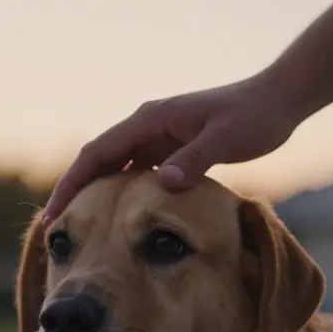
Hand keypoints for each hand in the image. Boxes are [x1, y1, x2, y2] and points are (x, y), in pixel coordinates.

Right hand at [42, 74, 302, 221]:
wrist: (276, 102)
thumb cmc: (253, 117)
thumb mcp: (224, 139)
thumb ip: (194, 160)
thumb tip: (162, 183)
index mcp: (151, 120)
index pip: (98, 153)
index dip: (73, 183)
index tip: (57, 212)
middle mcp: (147, 127)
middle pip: (98, 161)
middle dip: (75, 192)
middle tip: (56, 227)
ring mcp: (158, 138)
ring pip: (114, 169)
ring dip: (95, 195)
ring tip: (79, 228)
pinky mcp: (170, 150)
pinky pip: (135, 174)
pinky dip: (120, 195)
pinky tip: (117, 221)